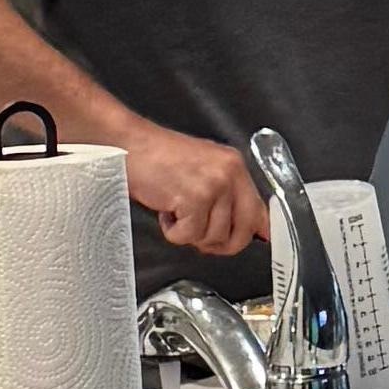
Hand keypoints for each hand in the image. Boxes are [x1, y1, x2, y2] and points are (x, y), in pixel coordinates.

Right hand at [124, 126, 266, 262]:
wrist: (128, 144)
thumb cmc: (158, 157)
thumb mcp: (203, 169)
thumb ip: (226, 196)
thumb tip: (249, 227)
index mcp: (235, 166)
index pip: (259, 210)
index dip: (254, 234)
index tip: (252, 245)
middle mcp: (229, 174)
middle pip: (242, 232)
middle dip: (219, 243)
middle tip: (198, 233)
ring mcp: (213, 186)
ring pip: (213, 237)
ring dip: (189, 233)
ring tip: (176, 211)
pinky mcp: (194, 198)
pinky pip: (188, 235)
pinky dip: (173, 232)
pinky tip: (166, 211)